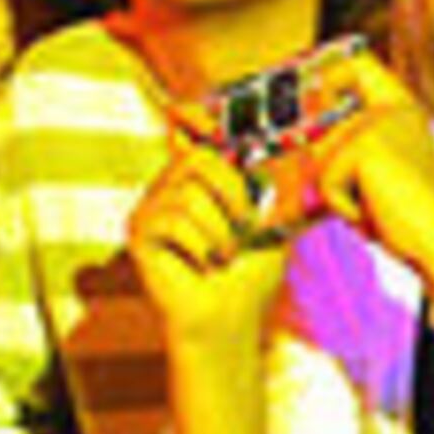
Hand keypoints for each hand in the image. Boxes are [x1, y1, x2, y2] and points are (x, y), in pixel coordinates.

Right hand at [125, 126, 289, 358]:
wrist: (229, 317)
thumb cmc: (249, 272)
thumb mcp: (271, 221)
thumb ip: (272, 185)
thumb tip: (296, 146)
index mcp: (197, 179)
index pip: (192, 131)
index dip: (199, 117)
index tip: (213, 119)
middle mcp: (168, 186)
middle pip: (201, 160)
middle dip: (234, 195)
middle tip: (244, 227)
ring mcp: (149, 208)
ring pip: (191, 196)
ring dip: (222, 231)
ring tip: (224, 255)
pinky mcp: (138, 234)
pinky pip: (174, 220)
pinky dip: (202, 245)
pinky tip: (204, 264)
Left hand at [302, 53, 433, 277]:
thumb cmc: (412, 219)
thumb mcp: (375, 180)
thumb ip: (345, 157)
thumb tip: (299, 150)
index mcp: (403, 111)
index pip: (359, 64)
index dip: (330, 79)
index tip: (321, 106)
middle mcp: (393, 109)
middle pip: (324, 116)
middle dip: (319, 161)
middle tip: (351, 192)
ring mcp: (381, 124)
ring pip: (320, 157)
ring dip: (335, 192)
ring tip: (373, 206)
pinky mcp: (368, 146)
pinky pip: (326, 181)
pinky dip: (342, 207)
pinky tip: (374, 214)